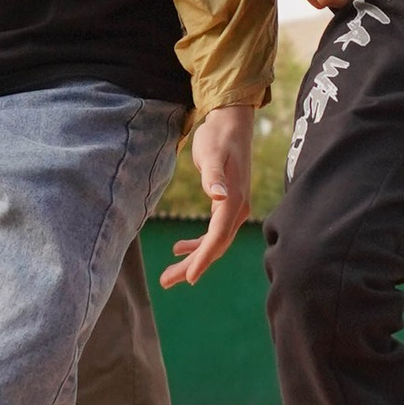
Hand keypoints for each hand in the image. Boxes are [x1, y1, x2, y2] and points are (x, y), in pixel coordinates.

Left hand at [160, 106, 254, 288]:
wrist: (230, 123)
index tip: (189, 278)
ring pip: (214, 242)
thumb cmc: (218, 137)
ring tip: (169, 274)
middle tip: (166, 282)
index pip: (218, 236)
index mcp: (234, 200)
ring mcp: (233, 208)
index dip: (204, 258)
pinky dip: (197, 244)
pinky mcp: (226, 205)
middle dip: (193, 266)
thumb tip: (219, 197)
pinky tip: (178, 248)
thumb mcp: (210, 155)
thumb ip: (214, 177)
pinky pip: (213, 232)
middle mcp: (237, 208)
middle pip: (216, 246)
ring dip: (193, 259)